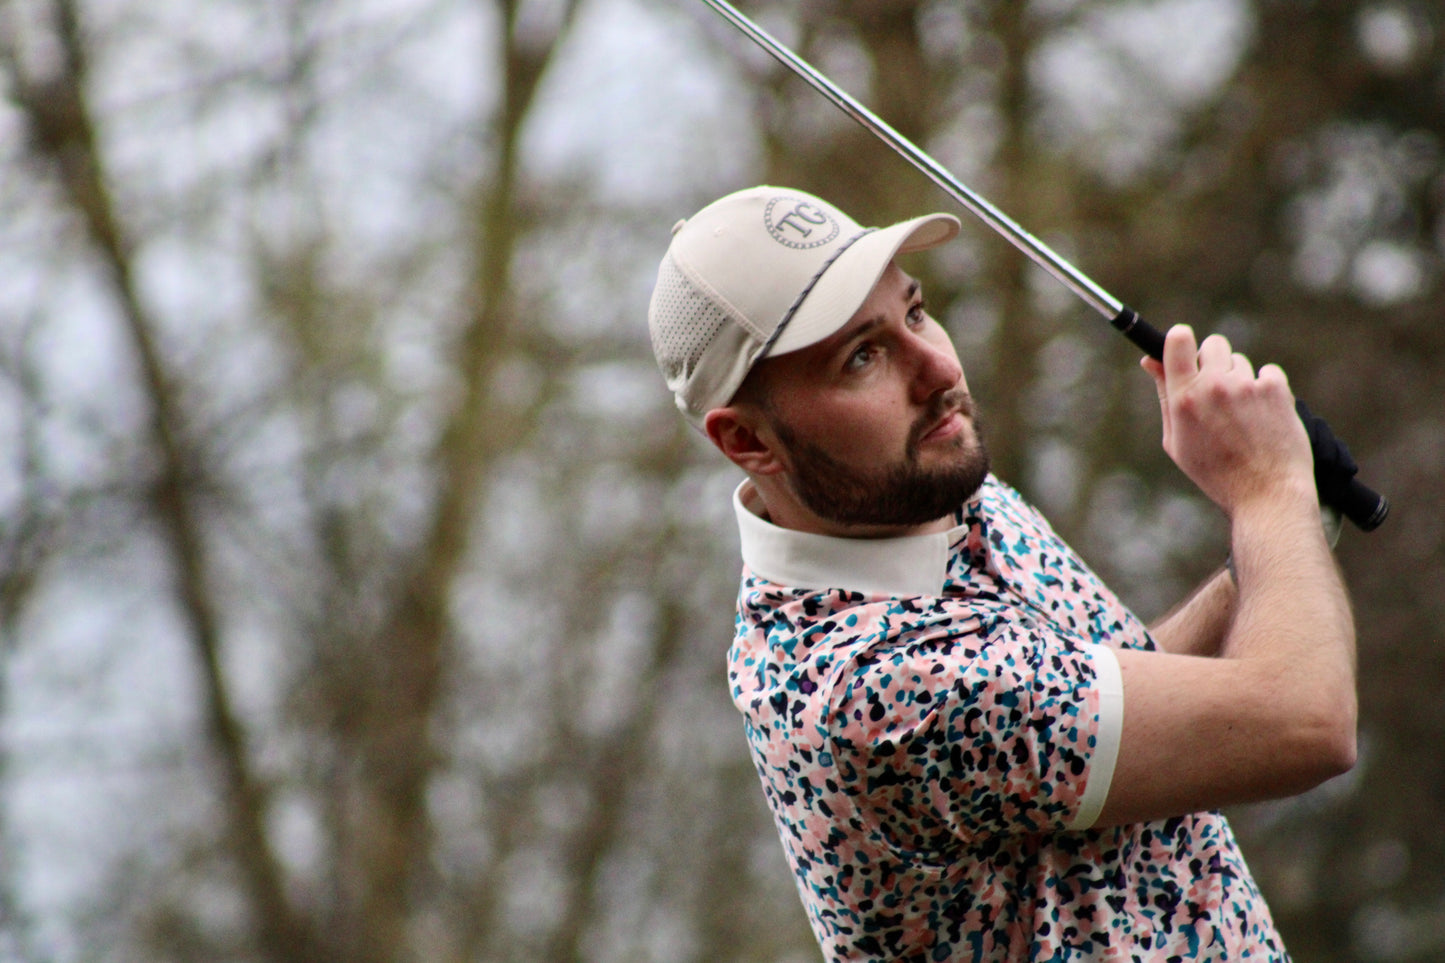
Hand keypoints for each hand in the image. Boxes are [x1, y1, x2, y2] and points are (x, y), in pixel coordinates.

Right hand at [1141, 325, 1315, 518]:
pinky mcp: (1276, 389)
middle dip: (1213, 361)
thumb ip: (1164, 396)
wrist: (1266, 493)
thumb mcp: (1176, 440)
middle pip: (1213, 344)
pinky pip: (1268, 372)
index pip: (1178, 340)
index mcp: (1183, 398)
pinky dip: (1265, 388)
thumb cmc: (1216, 472)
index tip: (1184, 349)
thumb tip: (1150, 361)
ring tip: (1242, 415)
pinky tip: (1263, 416)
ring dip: (1239, 379)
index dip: (1180, 339)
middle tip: (1216, 390)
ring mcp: (1247, 386)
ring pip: (1241, 361)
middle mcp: (1214, 386)